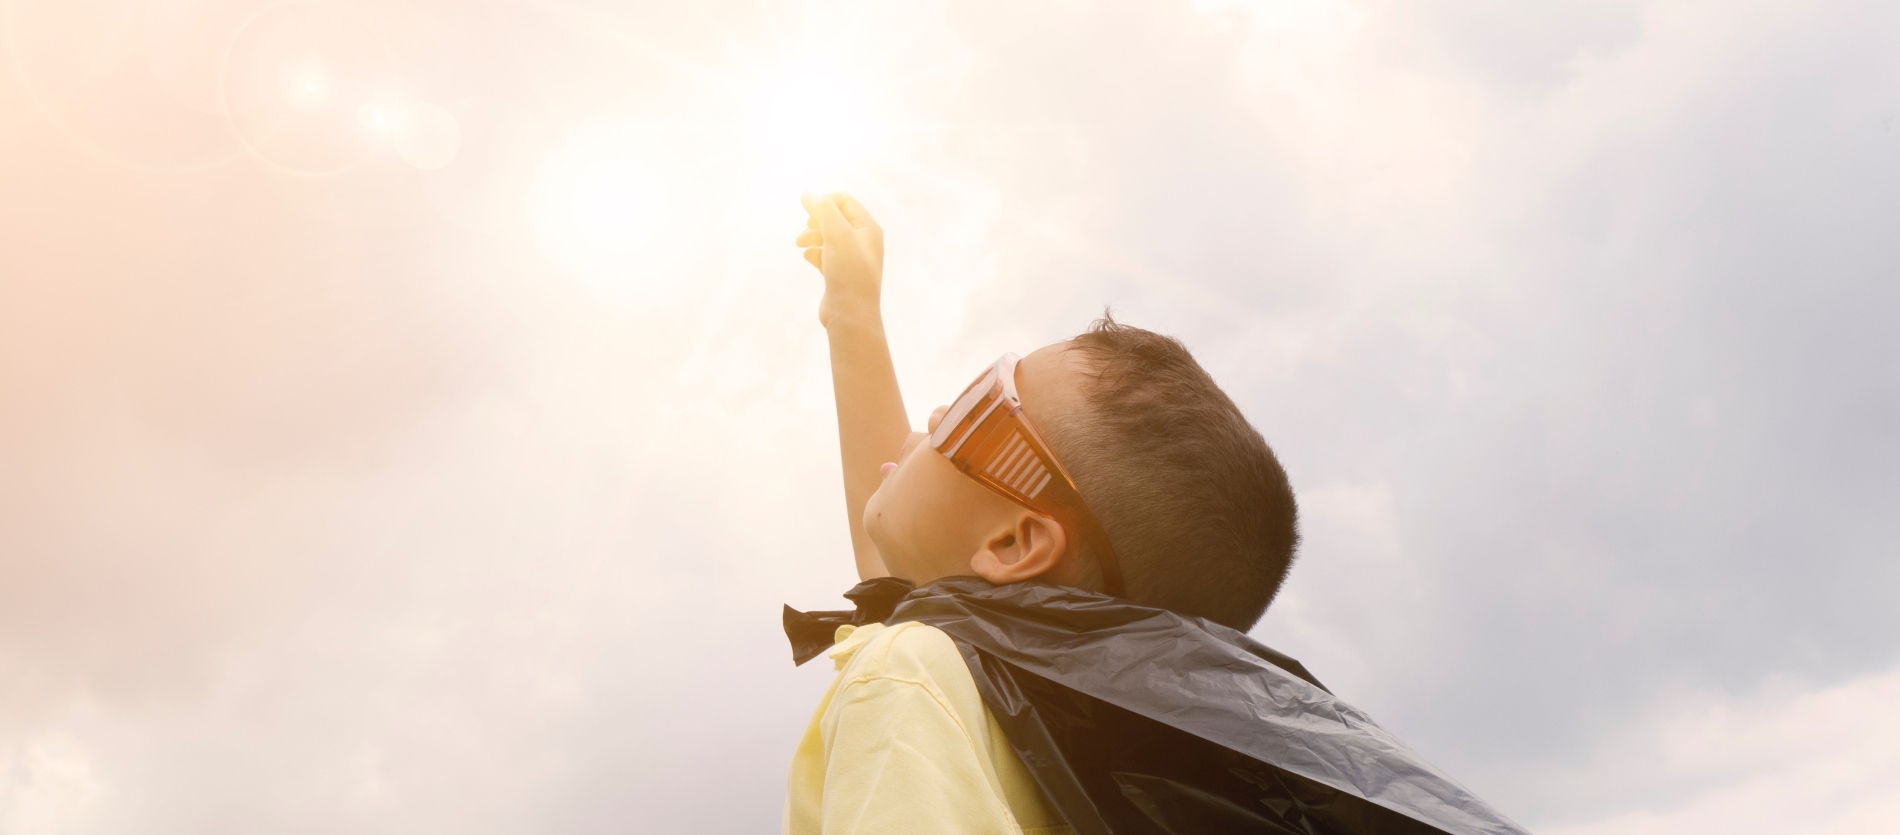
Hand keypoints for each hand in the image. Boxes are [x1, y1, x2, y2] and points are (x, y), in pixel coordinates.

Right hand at [797, 192, 883, 328]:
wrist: (851, 315)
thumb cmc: (849, 273)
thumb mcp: (838, 234)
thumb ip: (823, 210)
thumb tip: (808, 194)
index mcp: (868, 228)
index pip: (844, 201)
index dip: (824, 202)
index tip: (807, 211)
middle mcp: (863, 241)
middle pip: (834, 218)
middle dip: (815, 221)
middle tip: (805, 231)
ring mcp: (851, 258)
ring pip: (826, 236)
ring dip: (811, 236)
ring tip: (801, 245)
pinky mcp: (840, 273)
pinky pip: (824, 254)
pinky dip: (814, 253)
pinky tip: (809, 258)